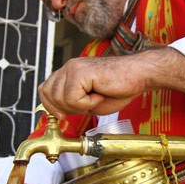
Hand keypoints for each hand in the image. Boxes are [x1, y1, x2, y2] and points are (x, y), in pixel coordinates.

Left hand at [37, 47, 184, 118]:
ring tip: (96, 98)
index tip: (65, 116)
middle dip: (67, 109)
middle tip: (89, 105)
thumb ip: (71, 104)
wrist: (139, 76)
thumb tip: (57, 114)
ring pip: (60, 99)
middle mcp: (69, 67)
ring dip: (79, 106)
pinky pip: (74, 98)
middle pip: (49, 97)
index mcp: (69, 72)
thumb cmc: (119, 88)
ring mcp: (74, 67)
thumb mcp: (89, 102)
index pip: (45, 91)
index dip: (52, 107)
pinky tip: (100, 94)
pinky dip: (88, 103)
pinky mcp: (81, 72)